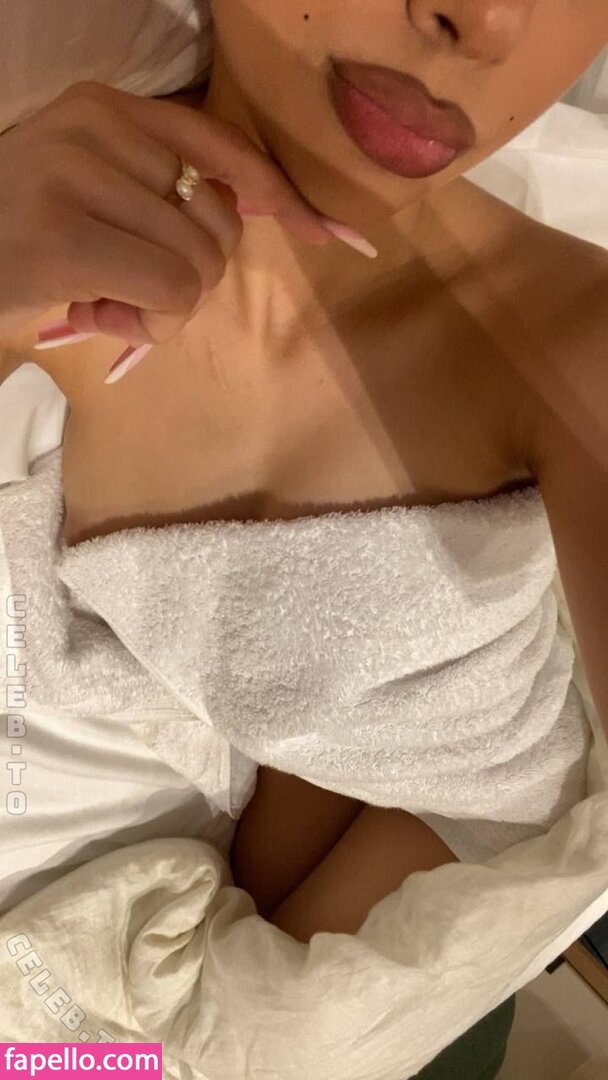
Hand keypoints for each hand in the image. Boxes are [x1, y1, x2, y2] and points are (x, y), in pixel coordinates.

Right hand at [0, 80, 372, 368]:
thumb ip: (161, 190)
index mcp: (109, 108)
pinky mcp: (62, 235)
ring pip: (199, 265)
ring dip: (163, 307)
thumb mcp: (94, 190)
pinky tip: (98, 312)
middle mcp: (96, 126)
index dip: (280, 195)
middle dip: (189, 277)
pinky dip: (149, 322)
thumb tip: (249, 211)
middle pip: (219, 224)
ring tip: (101, 296)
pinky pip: (169, 291)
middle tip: (127, 286)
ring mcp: (75, 175)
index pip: (222, 148)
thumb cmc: (23, 235)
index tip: (327, 232)